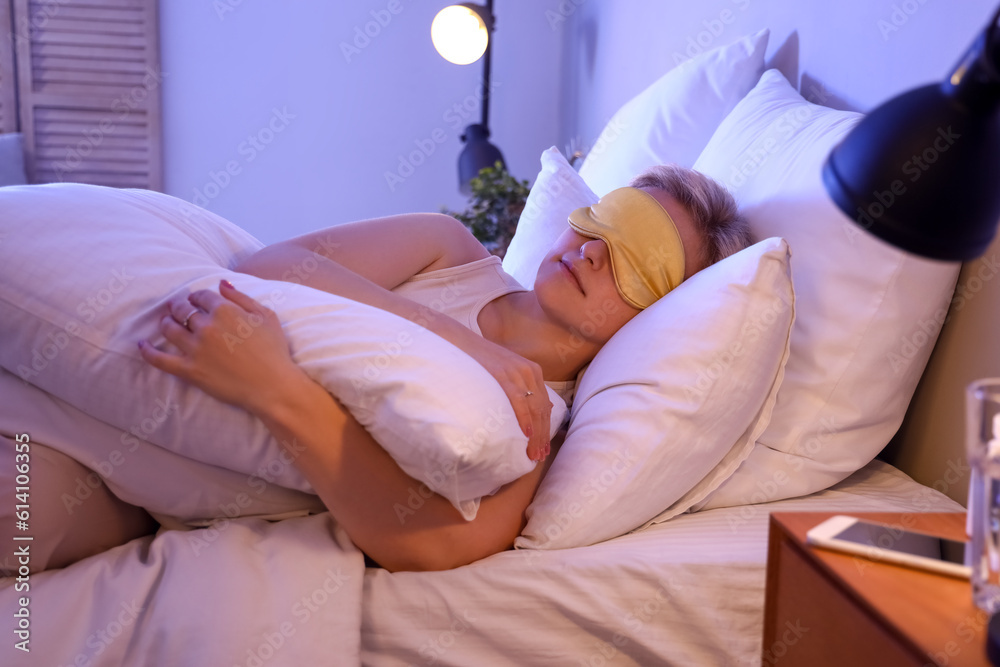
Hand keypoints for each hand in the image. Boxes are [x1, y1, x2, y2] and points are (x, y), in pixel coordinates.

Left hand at [138, 280, 304, 413]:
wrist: (273, 386)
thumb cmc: (274, 351)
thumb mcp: (267, 316)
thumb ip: (242, 297)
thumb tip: (222, 284)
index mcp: (225, 310)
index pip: (201, 296)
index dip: (197, 296)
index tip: (197, 300)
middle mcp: (206, 326)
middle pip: (183, 309)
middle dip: (179, 306)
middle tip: (178, 308)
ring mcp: (195, 349)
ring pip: (170, 329)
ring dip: (166, 322)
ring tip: (166, 322)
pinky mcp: (190, 370)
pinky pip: (160, 359)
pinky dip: (148, 351)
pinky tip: (141, 344)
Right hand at [452, 332, 551, 462]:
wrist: (460, 340)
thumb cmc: (479, 360)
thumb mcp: (506, 372)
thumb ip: (522, 388)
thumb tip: (542, 408)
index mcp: (533, 371)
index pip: (544, 406)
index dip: (546, 429)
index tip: (543, 448)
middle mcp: (529, 372)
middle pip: (542, 409)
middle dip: (542, 436)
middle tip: (539, 456)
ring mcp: (517, 372)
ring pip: (533, 408)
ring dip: (535, 433)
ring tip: (533, 452)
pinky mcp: (502, 374)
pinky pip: (518, 399)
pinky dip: (524, 417)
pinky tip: (526, 433)